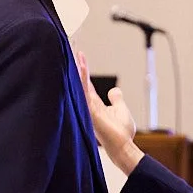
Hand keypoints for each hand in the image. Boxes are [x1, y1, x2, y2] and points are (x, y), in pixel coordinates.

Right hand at [76, 51, 143, 172]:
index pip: (86, 82)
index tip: (79, 53)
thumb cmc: (121, 133)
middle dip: (75, 63)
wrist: (122, 147)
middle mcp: (88, 104)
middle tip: (70, 45)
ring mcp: (88, 107)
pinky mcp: (90, 111)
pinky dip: (82, 79)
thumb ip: (117, 99)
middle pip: (80, 80)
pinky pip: (85, 91)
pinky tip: (80, 67)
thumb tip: (114, 90)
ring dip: (77, 67)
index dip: (82, 68)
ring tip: (74, 51)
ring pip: (80, 83)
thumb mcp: (121, 110)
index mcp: (95, 103)